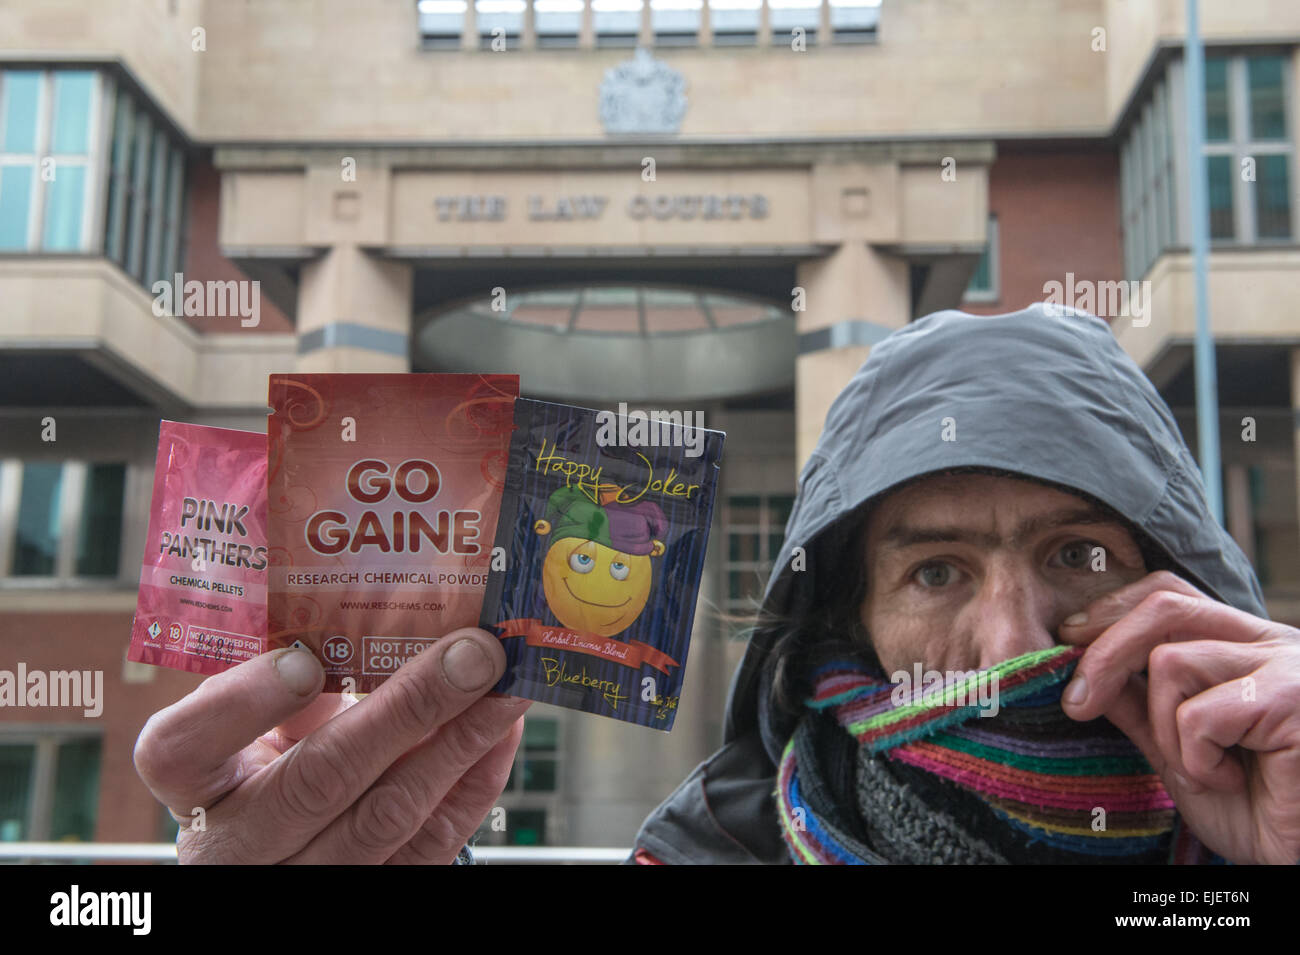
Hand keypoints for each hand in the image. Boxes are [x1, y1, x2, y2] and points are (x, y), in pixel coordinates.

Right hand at [133, 627, 530, 862]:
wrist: (286, 858)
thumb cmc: (271, 772)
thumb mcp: (260, 731)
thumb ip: (298, 689)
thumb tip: (388, 617)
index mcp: (193, 786)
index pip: (182, 748)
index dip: (245, 702)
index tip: (304, 659)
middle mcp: (237, 847)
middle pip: (318, 779)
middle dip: (409, 708)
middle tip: (474, 653)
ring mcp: (304, 881)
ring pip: (389, 816)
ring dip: (461, 742)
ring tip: (506, 687)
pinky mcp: (372, 898)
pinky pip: (432, 845)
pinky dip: (475, 782)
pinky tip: (501, 732)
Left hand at [1058, 570, 1299, 864]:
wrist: (1298, 856)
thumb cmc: (1252, 807)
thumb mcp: (1176, 748)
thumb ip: (1137, 704)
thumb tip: (1082, 669)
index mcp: (1245, 644)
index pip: (1170, 595)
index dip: (1112, 612)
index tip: (1067, 641)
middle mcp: (1272, 642)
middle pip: (1164, 608)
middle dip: (1106, 654)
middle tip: (1078, 704)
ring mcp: (1287, 665)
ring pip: (1171, 662)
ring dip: (1164, 729)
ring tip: (1199, 768)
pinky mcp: (1292, 700)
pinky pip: (1201, 715)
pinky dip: (1198, 759)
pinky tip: (1230, 781)